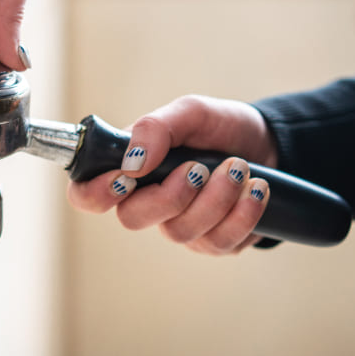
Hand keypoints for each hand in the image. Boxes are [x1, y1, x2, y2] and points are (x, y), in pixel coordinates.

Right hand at [67, 95, 278, 254]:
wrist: (267, 143)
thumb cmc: (219, 127)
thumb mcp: (190, 112)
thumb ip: (155, 128)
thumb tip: (131, 161)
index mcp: (131, 168)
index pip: (87, 193)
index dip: (94, 193)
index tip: (125, 177)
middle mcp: (148, 202)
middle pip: (131, 219)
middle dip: (169, 194)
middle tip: (199, 167)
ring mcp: (180, 225)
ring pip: (179, 232)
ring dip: (215, 198)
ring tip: (239, 167)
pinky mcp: (213, 242)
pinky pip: (219, 243)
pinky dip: (242, 212)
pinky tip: (256, 189)